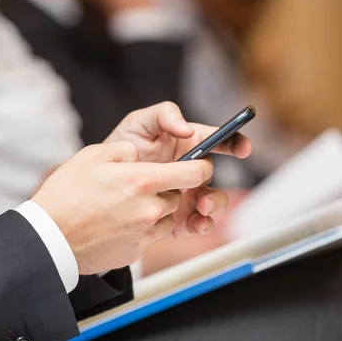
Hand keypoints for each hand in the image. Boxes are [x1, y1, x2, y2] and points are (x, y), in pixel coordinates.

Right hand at [31, 142, 212, 274]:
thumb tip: (139, 154)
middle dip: (166, 189)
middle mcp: (150, 208)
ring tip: (125, 205)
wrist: (49, 238)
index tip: (196, 166)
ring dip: (155, 210)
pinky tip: (116, 222)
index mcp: (143, 180)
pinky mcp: (136, 252)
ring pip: (166, 217)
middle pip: (178, 196)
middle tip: (140, 185)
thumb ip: (125, 151)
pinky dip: (141, 228)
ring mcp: (145, 233)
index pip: (195, 173)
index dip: (200, 167)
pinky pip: (150, 236)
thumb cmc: (66, 194)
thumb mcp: (93, 155)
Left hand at [105, 102, 252, 237]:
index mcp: (189, 145)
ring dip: (213, 204)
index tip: (243, 147)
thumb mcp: (139, 122)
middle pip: (214, 176)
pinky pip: (198, 224)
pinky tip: (195, 222)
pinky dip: (201, 224)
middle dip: (219, 179)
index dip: (234, 142)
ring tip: (201, 205)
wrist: (99, 183)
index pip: (219, 141)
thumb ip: (164, 115)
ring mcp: (186, 195)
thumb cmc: (122, 147)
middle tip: (205, 183)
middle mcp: (190, 171)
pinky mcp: (178, 217)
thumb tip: (187, 129)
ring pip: (212, 202)